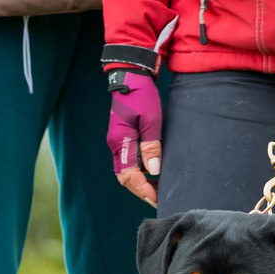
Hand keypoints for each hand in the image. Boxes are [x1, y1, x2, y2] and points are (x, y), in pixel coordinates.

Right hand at [107, 69, 161, 204]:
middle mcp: (115, 144)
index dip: (143, 189)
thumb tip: (154, 171)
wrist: (130, 75)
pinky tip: (152, 171)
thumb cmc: (141, 94)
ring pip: (125, 170)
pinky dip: (138, 171)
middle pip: (125, 177)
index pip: (129, 176)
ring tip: (157, 188)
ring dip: (139, 182)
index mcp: (120, 142)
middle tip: (159, 197)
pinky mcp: (121, 136)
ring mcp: (116, 141)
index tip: (157, 197)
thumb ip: (152, 146)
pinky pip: (127, 161)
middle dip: (141, 190)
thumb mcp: (151, 120)